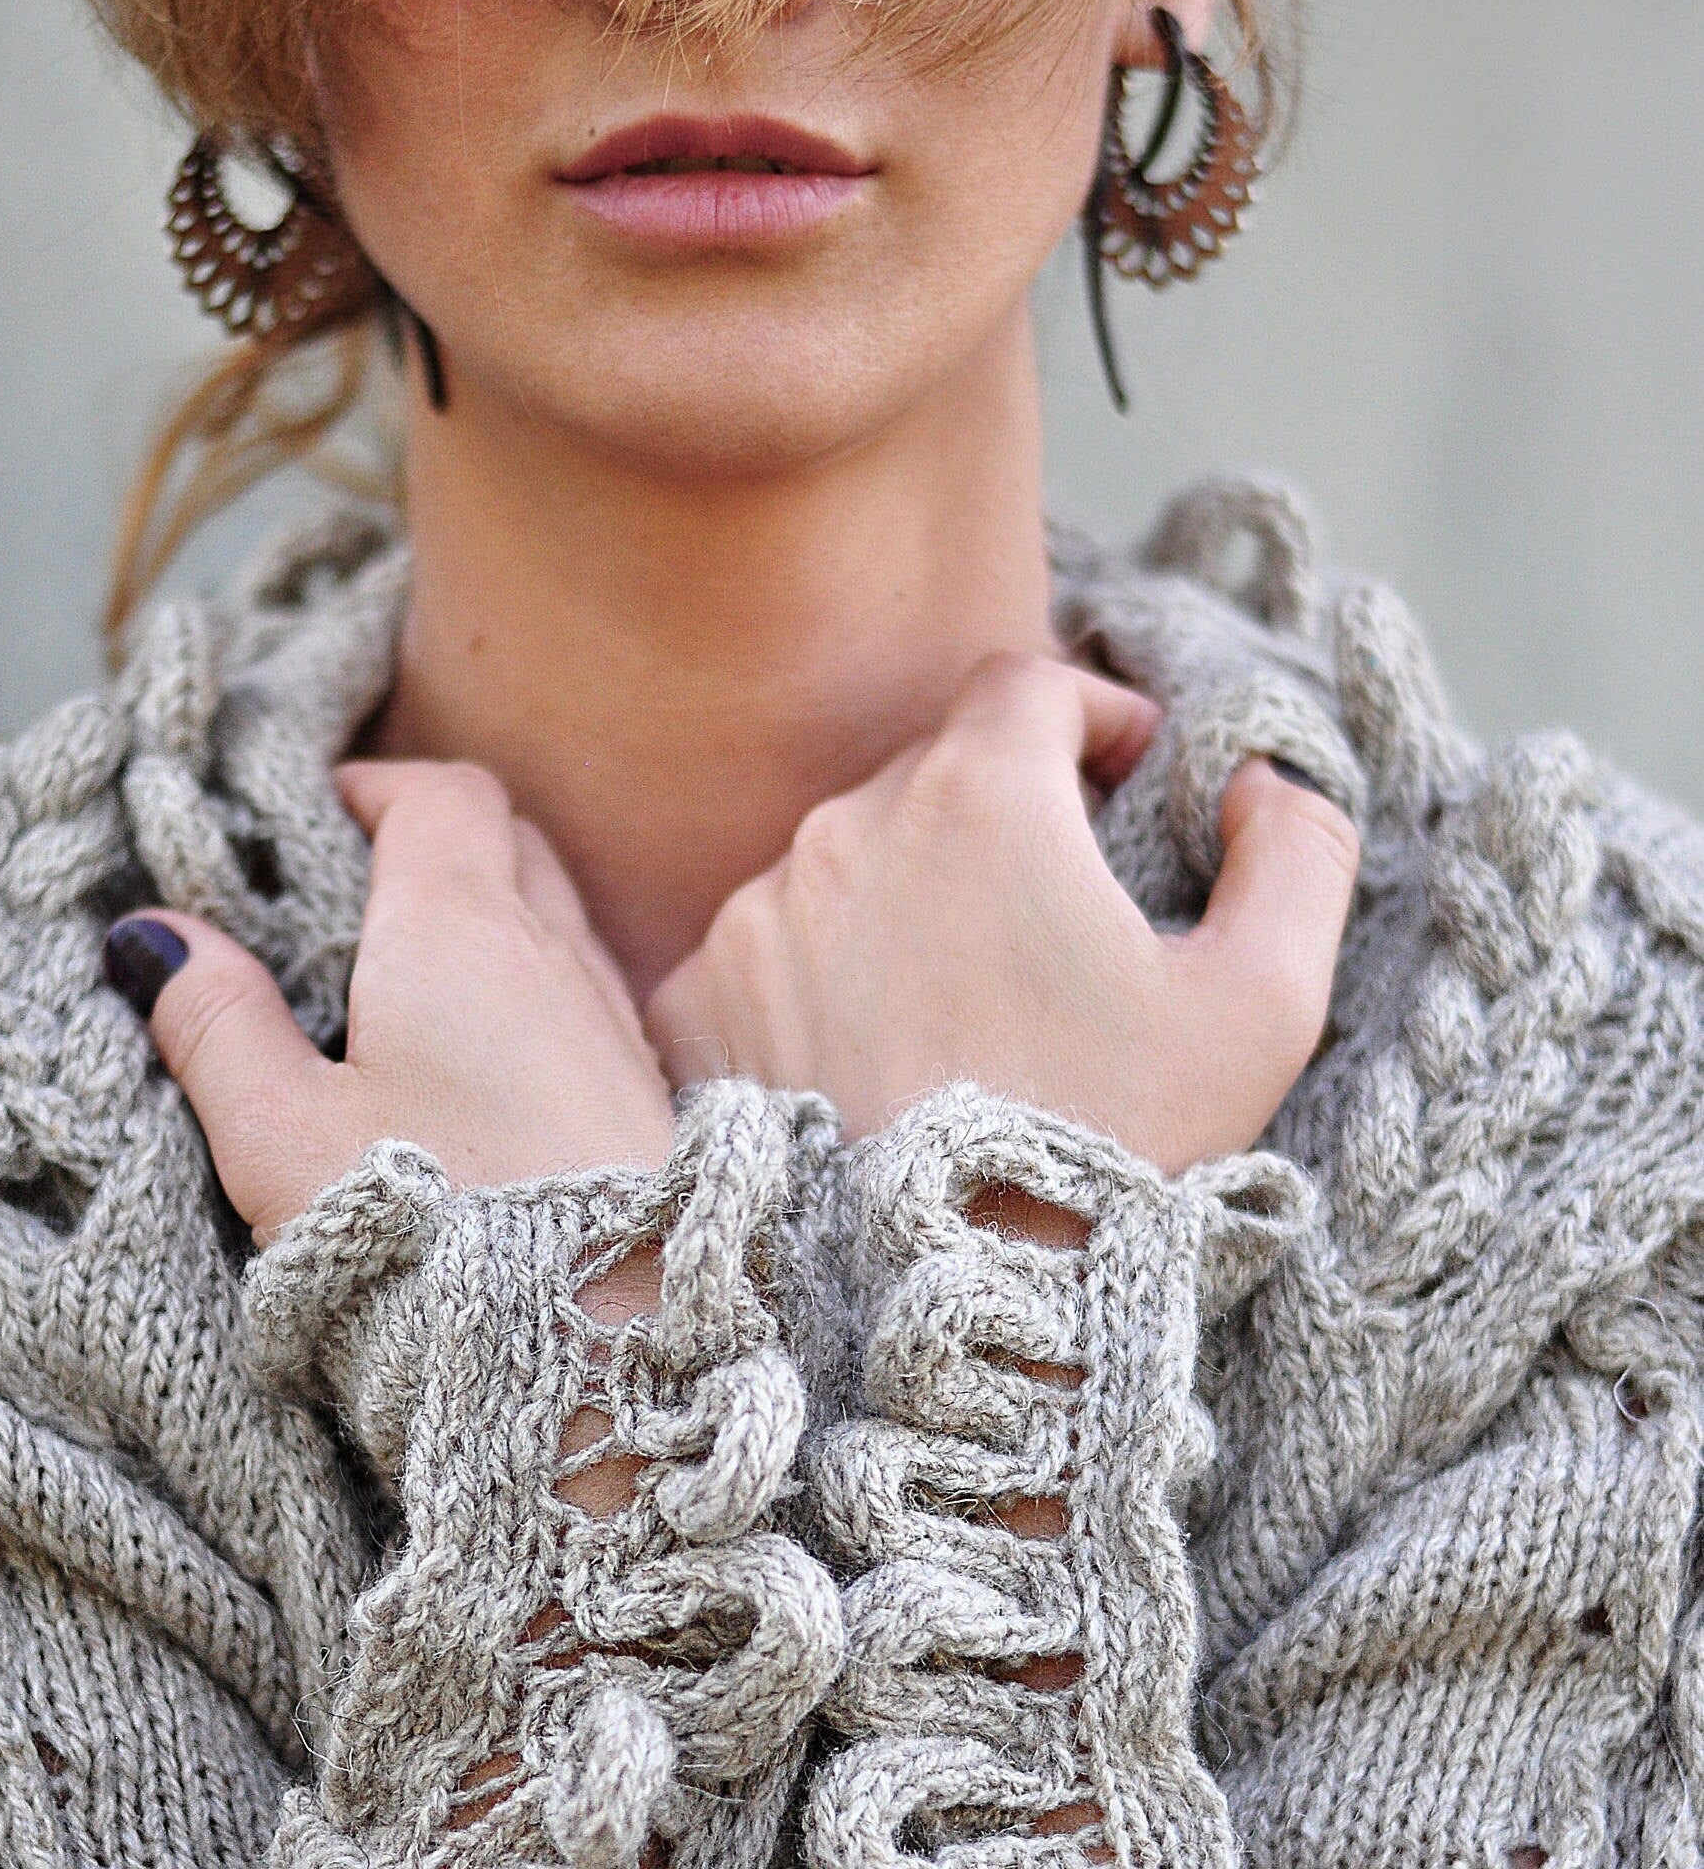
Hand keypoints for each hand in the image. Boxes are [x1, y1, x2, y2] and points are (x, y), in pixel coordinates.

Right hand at [104, 759, 675, 1245]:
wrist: (603, 1344)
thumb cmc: (434, 1232)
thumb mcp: (281, 1132)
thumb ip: (217, 1024)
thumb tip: (155, 936)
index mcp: (458, 928)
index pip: (441, 796)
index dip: (377, 787)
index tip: (317, 813)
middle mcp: (553, 954)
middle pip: (506, 839)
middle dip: (432, 836)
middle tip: (351, 884)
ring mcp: (608, 1022)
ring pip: (554, 915)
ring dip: (489, 911)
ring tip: (405, 975)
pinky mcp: (638, 1094)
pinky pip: (585, 994)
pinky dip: (530, 986)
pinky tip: (481, 1062)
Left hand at [645, 652, 1359, 1173]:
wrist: (953, 1305)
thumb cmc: (1117, 1148)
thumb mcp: (1264, 1006)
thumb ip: (1296, 857)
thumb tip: (1259, 781)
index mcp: (979, 800)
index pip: (1024, 687)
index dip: (1090, 715)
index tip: (1126, 781)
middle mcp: (844, 833)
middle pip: (931, 771)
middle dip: (1003, 816)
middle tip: (1058, 922)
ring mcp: (753, 919)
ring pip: (846, 861)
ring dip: (907, 901)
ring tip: (965, 1012)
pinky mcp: (696, 1001)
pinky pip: (766, 951)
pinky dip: (818, 979)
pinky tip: (872, 1057)